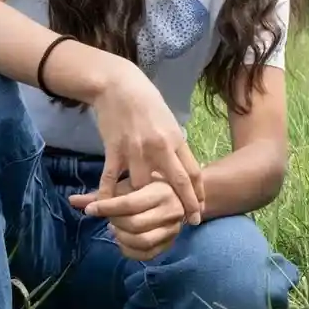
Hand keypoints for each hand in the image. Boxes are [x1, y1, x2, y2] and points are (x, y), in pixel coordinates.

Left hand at [71, 174, 185, 260]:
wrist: (178, 196)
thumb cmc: (149, 187)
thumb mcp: (128, 185)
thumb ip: (101, 194)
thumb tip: (72, 201)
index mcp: (162, 192)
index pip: (130, 204)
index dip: (107, 208)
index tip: (90, 210)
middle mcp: (172, 211)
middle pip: (135, 224)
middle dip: (115, 222)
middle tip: (108, 217)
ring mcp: (173, 230)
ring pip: (142, 241)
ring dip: (121, 237)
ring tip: (115, 228)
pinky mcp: (170, 243)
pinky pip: (146, 254)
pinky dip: (128, 250)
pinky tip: (122, 239)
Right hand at [90, 61, 204, 225]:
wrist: (118, 86)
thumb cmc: (147, 103)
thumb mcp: (169, 122)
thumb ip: (175, 145)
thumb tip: (183, 166)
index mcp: (176, 139)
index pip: (193, 172)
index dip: (198, 193)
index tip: (201, 209)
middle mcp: (159, 147)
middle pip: (176, 183)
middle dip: (185, 205)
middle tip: (188, 223)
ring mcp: (135, 150)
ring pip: (142, 187)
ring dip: (143, 203)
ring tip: (144, 218)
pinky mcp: (113, 150)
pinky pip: (110, 180)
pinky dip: (108, 196)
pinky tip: (107, 209)